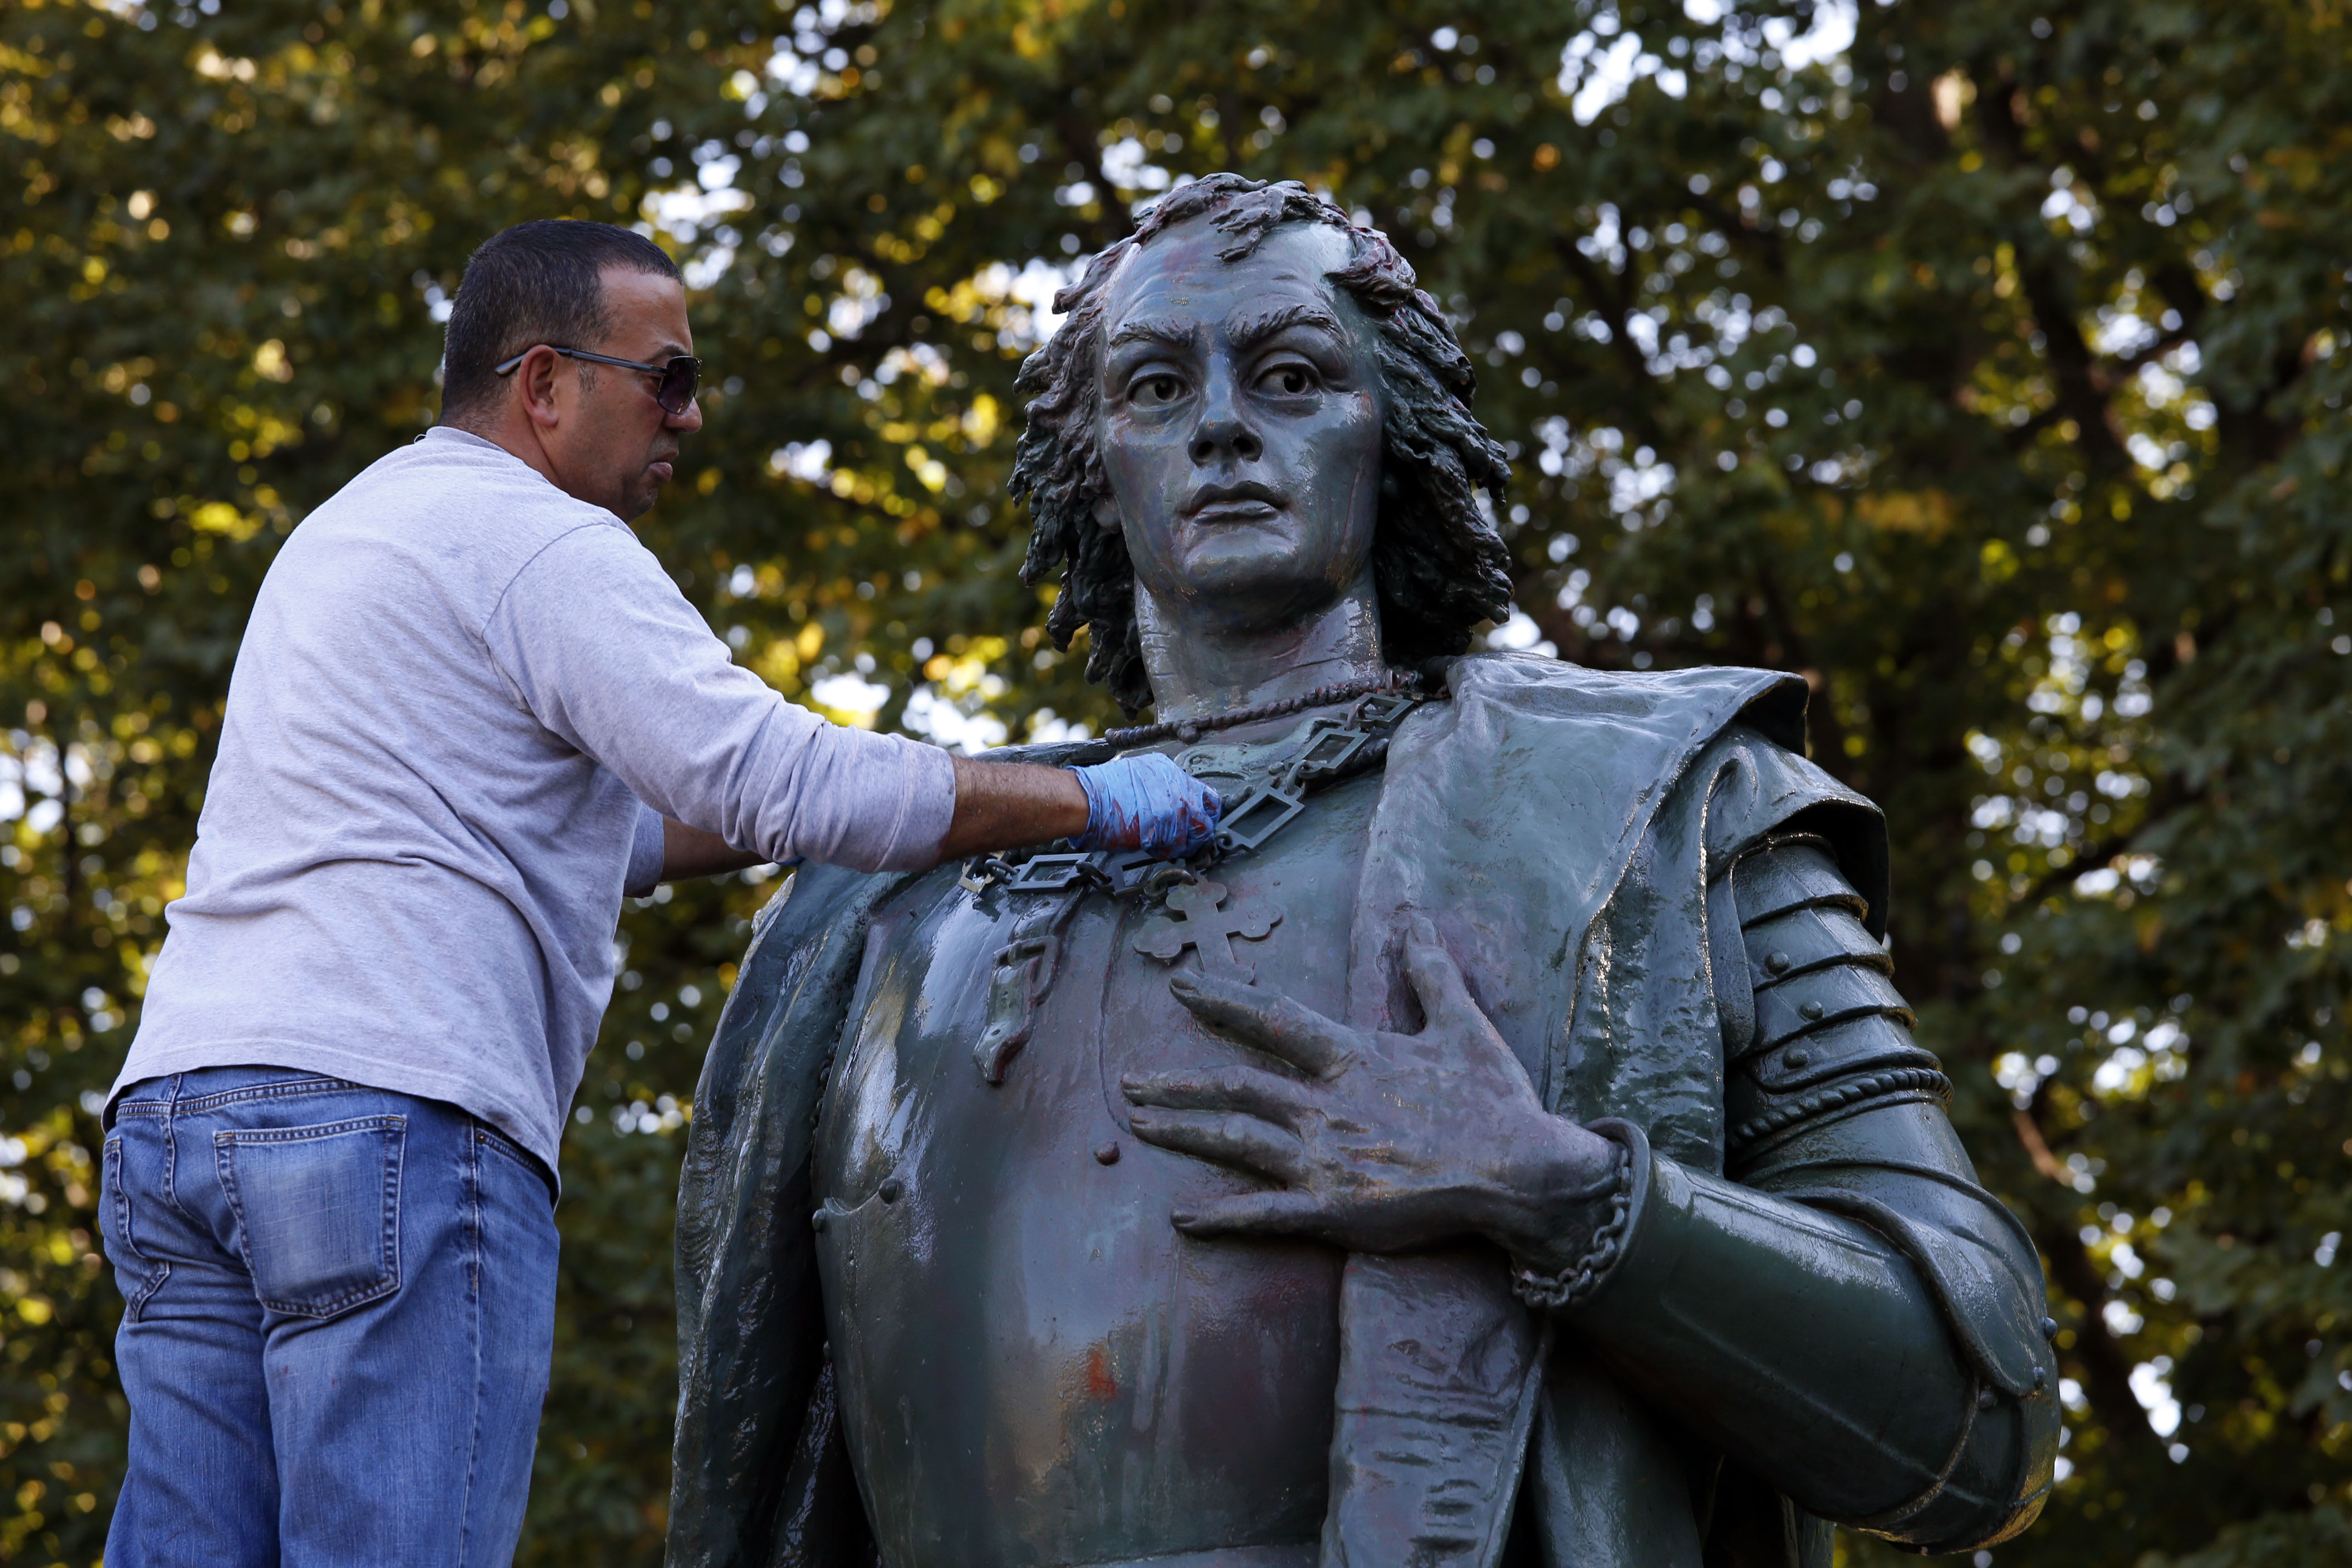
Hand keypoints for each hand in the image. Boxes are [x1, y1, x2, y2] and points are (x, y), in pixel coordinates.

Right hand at [1070, 754, 1221, 857]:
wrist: (1088, 800)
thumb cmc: (1102, 790)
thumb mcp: (1138, 775)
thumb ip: (1161, 787)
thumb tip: (1170, 801)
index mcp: (1172, 772)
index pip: (1206, 795)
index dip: (1203, 811)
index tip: (1198, 821)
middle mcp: (1180, 788)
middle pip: (1208, 817)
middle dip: (1199, 832)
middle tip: (1186, 839)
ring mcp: (1177, 808)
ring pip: (1196, 835)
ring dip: (1181, 844)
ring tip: (1162, 843)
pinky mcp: (1168, 829)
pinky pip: (1177, 847)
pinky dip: (1167, 851)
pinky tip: (1152, 846)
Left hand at [1122, 916, 1621, 1260]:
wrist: (1519, 1172)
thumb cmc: (1493, 1099)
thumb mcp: (1461, 1024)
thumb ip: (1430, 971)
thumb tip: (1415, 916)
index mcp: (1352, 1058)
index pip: (1273, 1020)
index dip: (1225, 1001)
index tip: (1183, 987)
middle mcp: (1326, 1105)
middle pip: (1235, 1085)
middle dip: (1178, 1081)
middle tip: (1128, 1079)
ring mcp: (1324, 1160)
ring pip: (1235, 1141)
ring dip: (1183, 1131)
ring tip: (1139, 1124)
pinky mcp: (1333, 1210)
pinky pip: (1263, 1215)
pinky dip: (1220, 1217)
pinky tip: (1181, 1217)